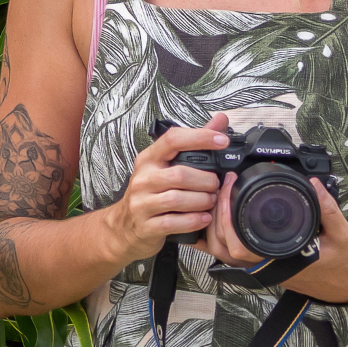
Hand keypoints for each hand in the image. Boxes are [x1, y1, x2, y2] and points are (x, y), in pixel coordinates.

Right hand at [104, 114, 229, 265]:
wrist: (124, 226)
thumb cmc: (151, 191)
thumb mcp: (167, 165)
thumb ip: (195, 143)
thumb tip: (221, 120)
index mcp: (149, 159)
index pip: (173, 140)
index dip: (200, 137)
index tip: (223, 141)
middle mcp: (143, 178)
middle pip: (180, 174)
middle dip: (206, 181)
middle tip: (217, 185)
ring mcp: (141, 203)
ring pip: (178, 199)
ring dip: (202, 201)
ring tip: (211, 201)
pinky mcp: (145, 226)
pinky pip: (173, 223)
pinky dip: (193, 221)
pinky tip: (204, 218)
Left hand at [196, 172, 347, 304]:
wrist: (342, 284)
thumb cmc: (340, 262)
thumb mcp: (341, 233)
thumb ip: (328, 208)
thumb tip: (313, 183)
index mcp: (279, 260)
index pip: (239, 246)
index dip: (227, 218)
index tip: (231, 187)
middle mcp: (264, 266)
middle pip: (222, 246)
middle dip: (216, 213)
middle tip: (225, 183)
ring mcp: (259, 267)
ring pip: (221, 252)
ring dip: (214, 225)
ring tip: (221, 194)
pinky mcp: (259, 263)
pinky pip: (229, 253)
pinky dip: (220, 236)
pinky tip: (221, 215)